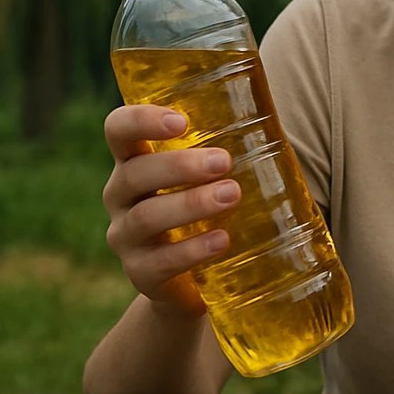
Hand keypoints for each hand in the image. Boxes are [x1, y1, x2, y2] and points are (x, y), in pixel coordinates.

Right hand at [101, 105, 240, 316]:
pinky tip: (222, 240)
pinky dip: (193, 250)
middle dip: (179, 166)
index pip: (119, 130)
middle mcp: (121, 196)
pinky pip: (160, 262)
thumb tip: (274, 112)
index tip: (181, 122)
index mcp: (134, 160)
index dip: (141, 121)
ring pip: (146, 217)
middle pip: (134, 174)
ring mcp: (126, 237)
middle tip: (224, 161)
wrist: (189, 281)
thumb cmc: (203, 211)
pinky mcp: (140, 273)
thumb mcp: (205, 177)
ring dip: (191, 204)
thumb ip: (223, 147)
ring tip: (231, 195)